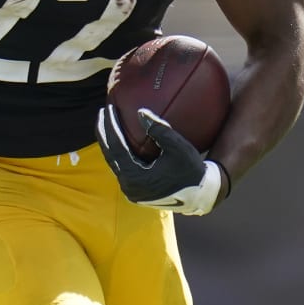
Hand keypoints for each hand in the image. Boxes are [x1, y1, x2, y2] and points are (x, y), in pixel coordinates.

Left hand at [96, 105, 223, 215]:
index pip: (116, 147)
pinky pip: (122, 168)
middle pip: (110, 155)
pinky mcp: (136, 191)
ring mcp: (131, 191)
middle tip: (102, 113)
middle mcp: (129, 186)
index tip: (108, 108)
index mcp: (135, 177)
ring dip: (110, 143)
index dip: (110, 126)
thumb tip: (140, 112)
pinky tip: (120, 141)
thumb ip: (159, 129)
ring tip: (107, 124)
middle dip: (104, 133)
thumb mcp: (178, 147)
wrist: (200, 195)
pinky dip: (119, 153)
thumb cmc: (191, 170)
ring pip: (115, 163)